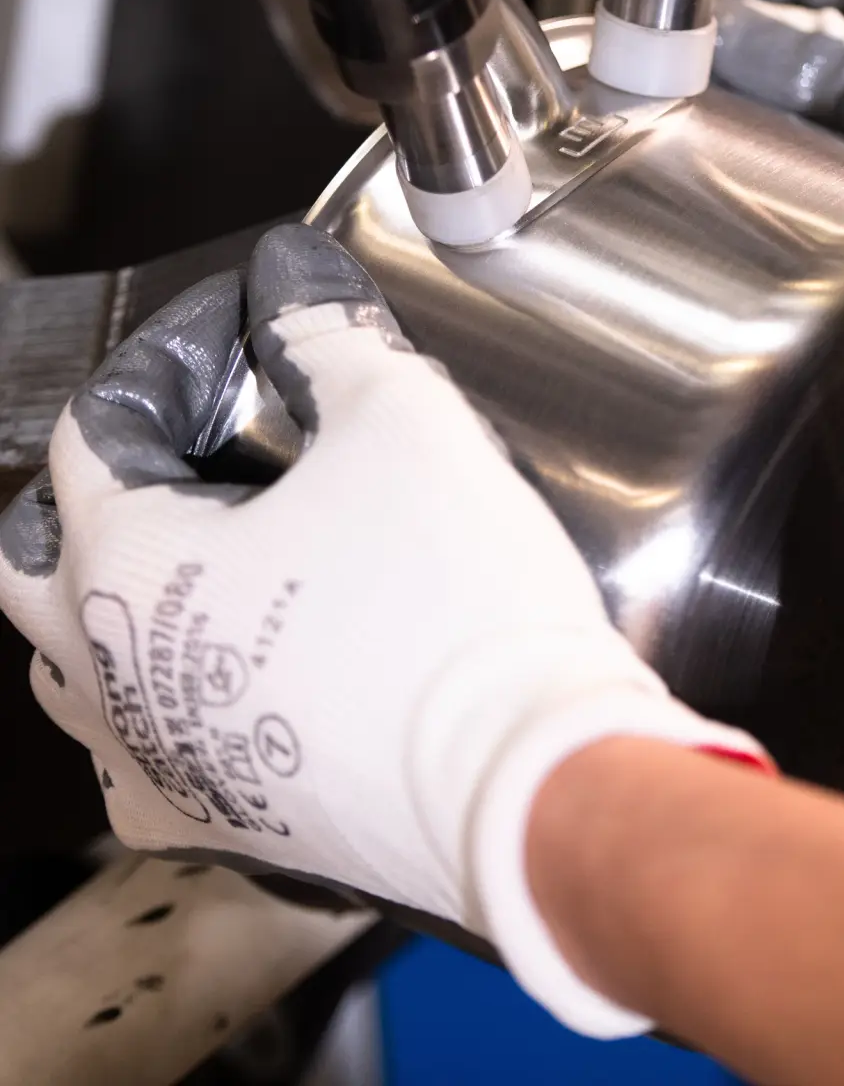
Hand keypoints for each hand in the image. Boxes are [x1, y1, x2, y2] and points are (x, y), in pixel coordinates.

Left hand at [0, 224, 765, 1036]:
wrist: (531, 780)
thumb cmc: (458, 610)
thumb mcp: (401, 422)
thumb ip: (325, 332)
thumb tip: (289, 278)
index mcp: (129, 565)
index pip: (94, 430)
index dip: (164, 362)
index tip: (237, 336)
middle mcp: (110, 676)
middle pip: (37, 559)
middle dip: (95, 490)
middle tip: (183, 452)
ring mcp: (157, 764)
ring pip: (72, 672)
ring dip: (108, 606)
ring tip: (200, 563)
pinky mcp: (219, 828)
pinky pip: (142, 764)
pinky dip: (161, 709)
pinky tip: (233, 681)